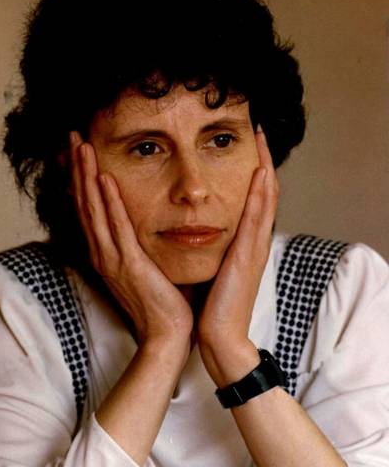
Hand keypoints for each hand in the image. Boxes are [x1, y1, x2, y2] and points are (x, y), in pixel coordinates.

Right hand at [69, 132, 192, 355]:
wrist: (167, 335)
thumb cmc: (161, 302)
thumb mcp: (146, 266)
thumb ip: (139, 244)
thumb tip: (146, 222)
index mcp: (107, 253)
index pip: (89, 209)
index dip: (82, 178)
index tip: (80, 151)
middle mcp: (103, 253)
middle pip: (84, 203)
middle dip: (78, 168)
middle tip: (72, 137)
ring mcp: (113, 259)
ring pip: (94, 210)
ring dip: (87, 177)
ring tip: (82, 147)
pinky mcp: (129, 265)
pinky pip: (117, 228)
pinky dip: (109, 203)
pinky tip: (105, 180)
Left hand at [196, 126, 278, 386]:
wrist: (219, 338)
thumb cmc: (213, 307)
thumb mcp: (215, 269)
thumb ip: (215, 248)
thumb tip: (201, 230)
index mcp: (244, 245)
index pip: (254, 199)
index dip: (255, 171)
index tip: (250, 145)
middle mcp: (253, 243)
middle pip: (265, 192)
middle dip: (263, 159)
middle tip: (259, 129)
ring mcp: (254, 250)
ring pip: (266, 200)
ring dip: (265, 168)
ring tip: (262, 140)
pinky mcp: (247, 259)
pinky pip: (255, 220)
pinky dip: (260, 195)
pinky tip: (259, 174)